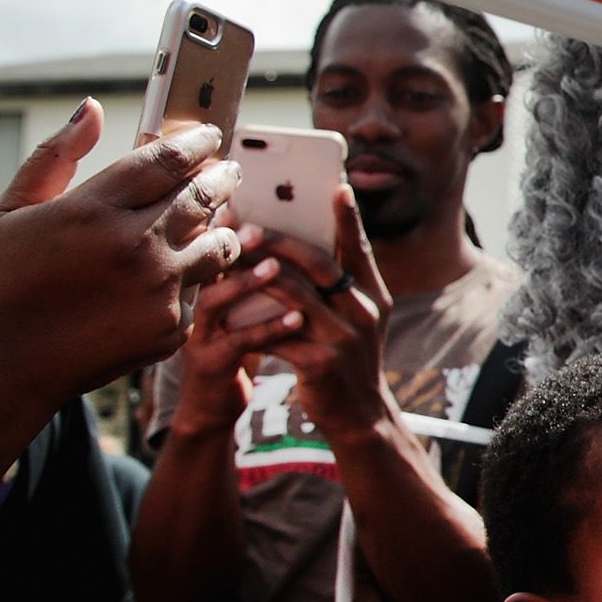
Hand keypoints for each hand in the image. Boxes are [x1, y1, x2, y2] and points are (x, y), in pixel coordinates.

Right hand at [0, 102, 242, 409]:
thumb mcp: (11, 210)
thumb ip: (56, 156)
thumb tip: (93, 107)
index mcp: (94, 209)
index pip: (167, 160)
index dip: (195, 142)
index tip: (207, 135)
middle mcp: (135, 246)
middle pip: (204, 196)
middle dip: (221, 178)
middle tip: (226, 170)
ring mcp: (159, 290)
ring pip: (219, 244)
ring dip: (221, 226)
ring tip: (213, 220)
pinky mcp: (171, 327)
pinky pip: (199, 289)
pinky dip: (192, 276)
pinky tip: (176, 271)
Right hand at [165, 238, 302, 430]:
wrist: (212, 406)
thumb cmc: (235, 347)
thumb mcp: (241, 307)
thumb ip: (256, 276)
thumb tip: (292, 235)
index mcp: (206, 286)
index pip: (211, 247)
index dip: (223, 224)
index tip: (244, 198)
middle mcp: (196, 304)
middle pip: (204, 267)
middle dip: (229, 244)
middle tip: (258, 226)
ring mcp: (200, 335)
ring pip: (214, 302)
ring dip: (246, 284)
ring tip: (276, 267)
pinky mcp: (211, 364)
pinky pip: (239, 343)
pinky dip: (268, 329)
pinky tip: (295, 319)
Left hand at [247, 188, 396, 435]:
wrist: (359, 415)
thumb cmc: (345, 358)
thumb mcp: (352, 320)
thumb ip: (333, 289)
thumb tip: (290, 249)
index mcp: (373, 297)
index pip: (360, 249)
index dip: (349, 218)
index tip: (338, 185)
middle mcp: (364, 313)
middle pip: (321, 266)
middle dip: (281, 241)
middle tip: (248, 225)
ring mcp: (345, 340)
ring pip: (295, 296)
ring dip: (258, 276)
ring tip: (231, 259)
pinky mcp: (322, 365)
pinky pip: (278, 334)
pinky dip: (251, 320)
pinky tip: (228, 311)